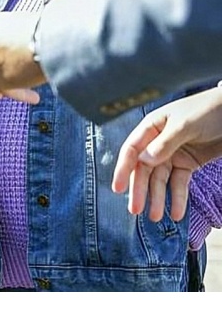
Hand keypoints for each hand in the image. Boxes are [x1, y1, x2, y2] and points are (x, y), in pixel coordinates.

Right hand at [112, 87, 221, 221]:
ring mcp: (173, 153)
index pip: (132, 150)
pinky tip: (177, 212)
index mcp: (151, 127)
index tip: (118, 188)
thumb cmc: (208, 110)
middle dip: (139, 189)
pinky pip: (179, 182)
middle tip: (135, 210)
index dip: (123, 169)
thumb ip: (165, 143)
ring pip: (160, 179)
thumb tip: (143, 160)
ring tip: (156, 217)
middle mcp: (157, 142)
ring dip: (157, 197)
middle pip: (144, 169)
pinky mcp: (188, 163)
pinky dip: (177, 197)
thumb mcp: (185, 125)